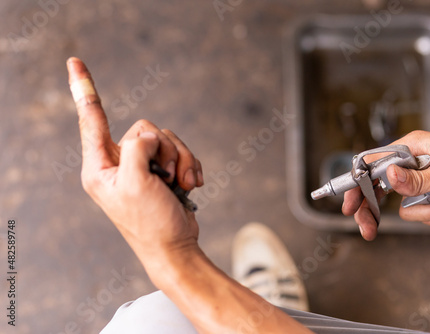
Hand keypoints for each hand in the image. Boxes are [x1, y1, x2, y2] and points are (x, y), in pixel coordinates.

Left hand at [66, 57, 203, 262]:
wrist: (175, 246)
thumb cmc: (150, 222)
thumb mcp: (135, 183)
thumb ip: (136, 148)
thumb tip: (148, 136)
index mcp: (100, 167)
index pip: (92, 120)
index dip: (83, 89)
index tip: (73, 61)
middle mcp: (119, 163)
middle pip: (145, 128)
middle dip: (164, 149)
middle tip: (167, 176)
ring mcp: (142, 167)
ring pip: (166, 139)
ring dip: (181, 160)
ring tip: (182, 184)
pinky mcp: (162, 171)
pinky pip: (179, 151)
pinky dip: (189, 165)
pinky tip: (191, 185)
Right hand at [343, 130, 429, 239]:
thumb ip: (416, 179)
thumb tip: (388, 176)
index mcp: (412, 149)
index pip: (373, 164)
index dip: (357, 184)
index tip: (349, 204)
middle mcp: (413, 165)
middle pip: (380, 190)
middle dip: (377, 212)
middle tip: (368, 229)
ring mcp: (423, 181)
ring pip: (407, 207)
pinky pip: (424, 213)